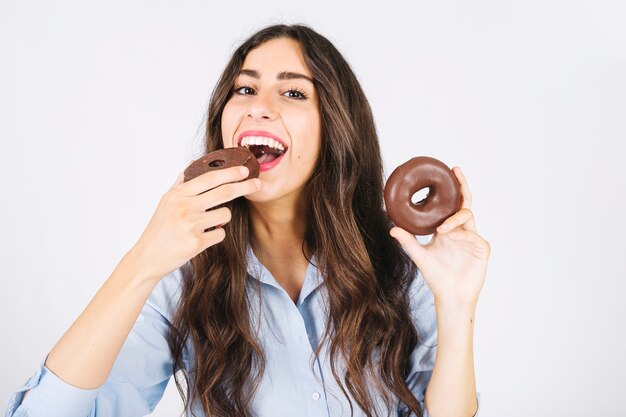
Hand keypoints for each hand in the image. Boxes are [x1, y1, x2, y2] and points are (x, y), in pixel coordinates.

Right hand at [127, 161, 261, 282]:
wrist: (148, 257)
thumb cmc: (159, 228)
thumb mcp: (166, 201)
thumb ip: (181, 181)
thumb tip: (193, 162)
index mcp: (178, 194)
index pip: (209, 178)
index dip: (230, 173)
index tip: (245, 170)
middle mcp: (184, 207)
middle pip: (224, 192)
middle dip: (244, 187)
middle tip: (256, 184)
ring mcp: (190, 225)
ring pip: (225, 214)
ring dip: (223, 218)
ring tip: (208, 223)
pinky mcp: (196, 243)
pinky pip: (220, 233)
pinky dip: (216, 234)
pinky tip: (203, 237)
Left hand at [389, 166, 489, 308]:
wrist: (451, 296)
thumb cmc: (437, 277)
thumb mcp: (419, 256)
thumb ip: (408, 241)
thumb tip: (392, 228)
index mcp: (448, 228)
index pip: (451, 204)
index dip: (452, 188)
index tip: (447, 171)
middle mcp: (461, 230)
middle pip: (465, 202)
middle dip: (462, 186)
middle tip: (455, 171)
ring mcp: (472, 238)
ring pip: (468, 216)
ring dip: (454, 219)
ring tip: (442, 229)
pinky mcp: (481, 248)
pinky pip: (473, 236)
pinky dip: (462, 235)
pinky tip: (452, 238)